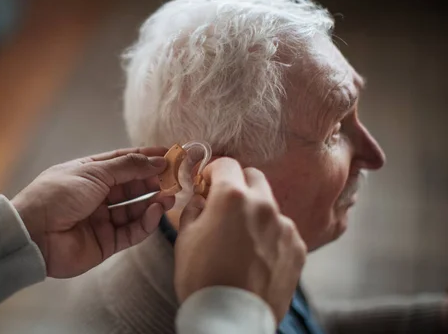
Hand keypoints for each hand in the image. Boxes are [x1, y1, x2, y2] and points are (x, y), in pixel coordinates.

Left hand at [12, 147, 174, 277]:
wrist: (34, 233)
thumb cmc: (59, 194)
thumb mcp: (94, 172)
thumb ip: (128, 167)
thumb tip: (157, 160)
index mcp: (90, 172)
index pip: (124, 161)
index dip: (146, 157)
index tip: (170, 154)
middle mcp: (97, 194)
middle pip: (132, 185)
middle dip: (154, 180)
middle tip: (175, 177)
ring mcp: (102, 219)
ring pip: (135, 209)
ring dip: (153, 201)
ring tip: (170, 196)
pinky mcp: (106, 242)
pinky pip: (131, 231)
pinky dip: (146, 222)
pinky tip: (155, 211)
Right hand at [174, 158, 305, 322]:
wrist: (231, 319)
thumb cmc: (201, 279)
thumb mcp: (185, 239)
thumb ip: (194, 209)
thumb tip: (201, 200)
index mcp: (232, 197)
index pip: (226, 164)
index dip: (213, 171)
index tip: (208, 182)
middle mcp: (263, 205)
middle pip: (254, 177)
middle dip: (238, 184)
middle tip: (225, 205)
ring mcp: (284, 226)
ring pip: (269, 205)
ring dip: (255, 212)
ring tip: (240, 240)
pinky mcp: (298, 247)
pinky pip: (282, 230)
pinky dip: (270, 235)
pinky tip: (256, 257)